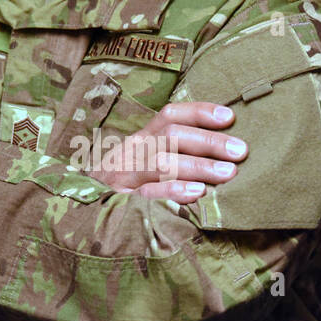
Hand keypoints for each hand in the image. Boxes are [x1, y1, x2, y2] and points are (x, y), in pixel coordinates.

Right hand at [89, 101, 247, 203]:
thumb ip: (172, 150)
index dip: (199, 112)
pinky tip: (197, 193)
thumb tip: (222, 145)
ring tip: (228, 173)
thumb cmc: (124, 183)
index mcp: (141, 138)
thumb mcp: (142, 159)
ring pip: (162, 162)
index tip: (230, 117)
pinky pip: (148, 194)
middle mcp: (133, 152)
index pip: (169, 115)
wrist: (79, 208)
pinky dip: (172, 191)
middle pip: (171, 137)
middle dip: (208, 142)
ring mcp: (125, 175)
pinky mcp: (122, 201)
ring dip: (198, 166)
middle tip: (241, 151)